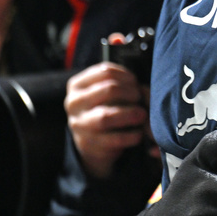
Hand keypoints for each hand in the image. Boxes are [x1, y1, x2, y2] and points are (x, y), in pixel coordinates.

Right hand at [65, 62, 147, 178]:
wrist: (90, 140)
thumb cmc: (103, 107)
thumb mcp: (103, 91)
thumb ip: (119, 84)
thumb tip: (142, 88)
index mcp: (77, 85)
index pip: (106, 71)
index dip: (127, 76)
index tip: (135, 82)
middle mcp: (74, 103)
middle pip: (109, 90)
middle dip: (131, 93)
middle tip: (140, 98)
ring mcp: (78, 125)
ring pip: (106, 117)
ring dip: (130, 114)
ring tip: (142, 114)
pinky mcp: (88, 144)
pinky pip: (114, 139)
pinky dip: (132, 135)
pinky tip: (139, 133)